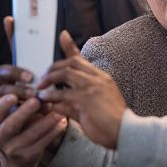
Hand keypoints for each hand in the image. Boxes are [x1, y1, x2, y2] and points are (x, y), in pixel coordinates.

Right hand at [0, 94, 66, 166]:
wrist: (17, 160)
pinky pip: (42, 142)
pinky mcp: (27, 157)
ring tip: (58, 112)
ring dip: (46, 122)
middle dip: (23, 112)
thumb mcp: (13, 117)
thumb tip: (41, 95)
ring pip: (30, 135)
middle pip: (10, 125)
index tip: (14, 96)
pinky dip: (54, 131)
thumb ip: (22, 105)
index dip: (2, 105)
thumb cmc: (17, 129)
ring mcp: (12, 150)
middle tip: (36, 101)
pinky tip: (63, 122)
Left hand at [37, 31, 126, 148]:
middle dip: (53, 68)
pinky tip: (45, 102)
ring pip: (64, 74)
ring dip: (49, 81)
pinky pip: (61, 95)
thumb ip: (79, 100)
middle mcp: (97, 79)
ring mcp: (91, 88)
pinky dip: (50, 97)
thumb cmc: (113, 122)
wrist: (126, 132)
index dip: (70, 46)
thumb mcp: (98, 105)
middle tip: (43, 78)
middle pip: (70, 63)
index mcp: (102, 78)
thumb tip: (59, 103)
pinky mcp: (84, 100)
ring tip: (40, 90)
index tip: (62, 35)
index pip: (82, 58)